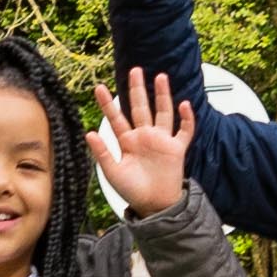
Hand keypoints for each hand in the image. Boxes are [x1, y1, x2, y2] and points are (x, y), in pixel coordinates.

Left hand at [94, 67, 196, 215]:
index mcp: (127, 141)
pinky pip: (184, 130)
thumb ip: (102, 153)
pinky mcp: (176, 149)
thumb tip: (89, 133)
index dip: (108, 103)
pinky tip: (184, 105)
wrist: (154, 205)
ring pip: (162, 112)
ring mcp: (161, 140)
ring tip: (161, 77)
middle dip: (137, 89)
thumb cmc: (133, 191)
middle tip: (135, 70)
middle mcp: (144, 136)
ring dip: (163, 96)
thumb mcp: (113, 172)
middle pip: (140, 107)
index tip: (99, 88)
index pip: (116, 117)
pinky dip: (186, 119)